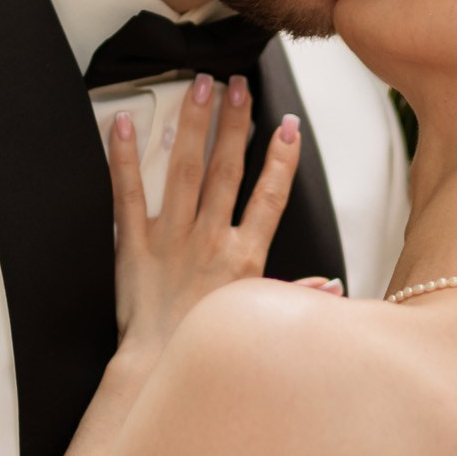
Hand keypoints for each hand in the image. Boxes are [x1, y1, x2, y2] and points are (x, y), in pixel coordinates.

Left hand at [109, 75, 301, 359]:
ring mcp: (170, 239)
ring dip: (193, 124)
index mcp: (244, 258)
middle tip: (237, 85)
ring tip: (198, 86)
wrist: (156, 370)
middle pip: (226, 170)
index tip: (287, 127)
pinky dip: (125, 157)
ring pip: (184, 170)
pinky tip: (127, 123)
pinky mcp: (132, 245)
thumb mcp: (258, 320)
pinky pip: (127, 194)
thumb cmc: (203, 345)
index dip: (281, 160)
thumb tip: (331, 288)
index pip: (269, 198)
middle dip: (235, 123)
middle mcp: (209, 241)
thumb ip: (296, 297)